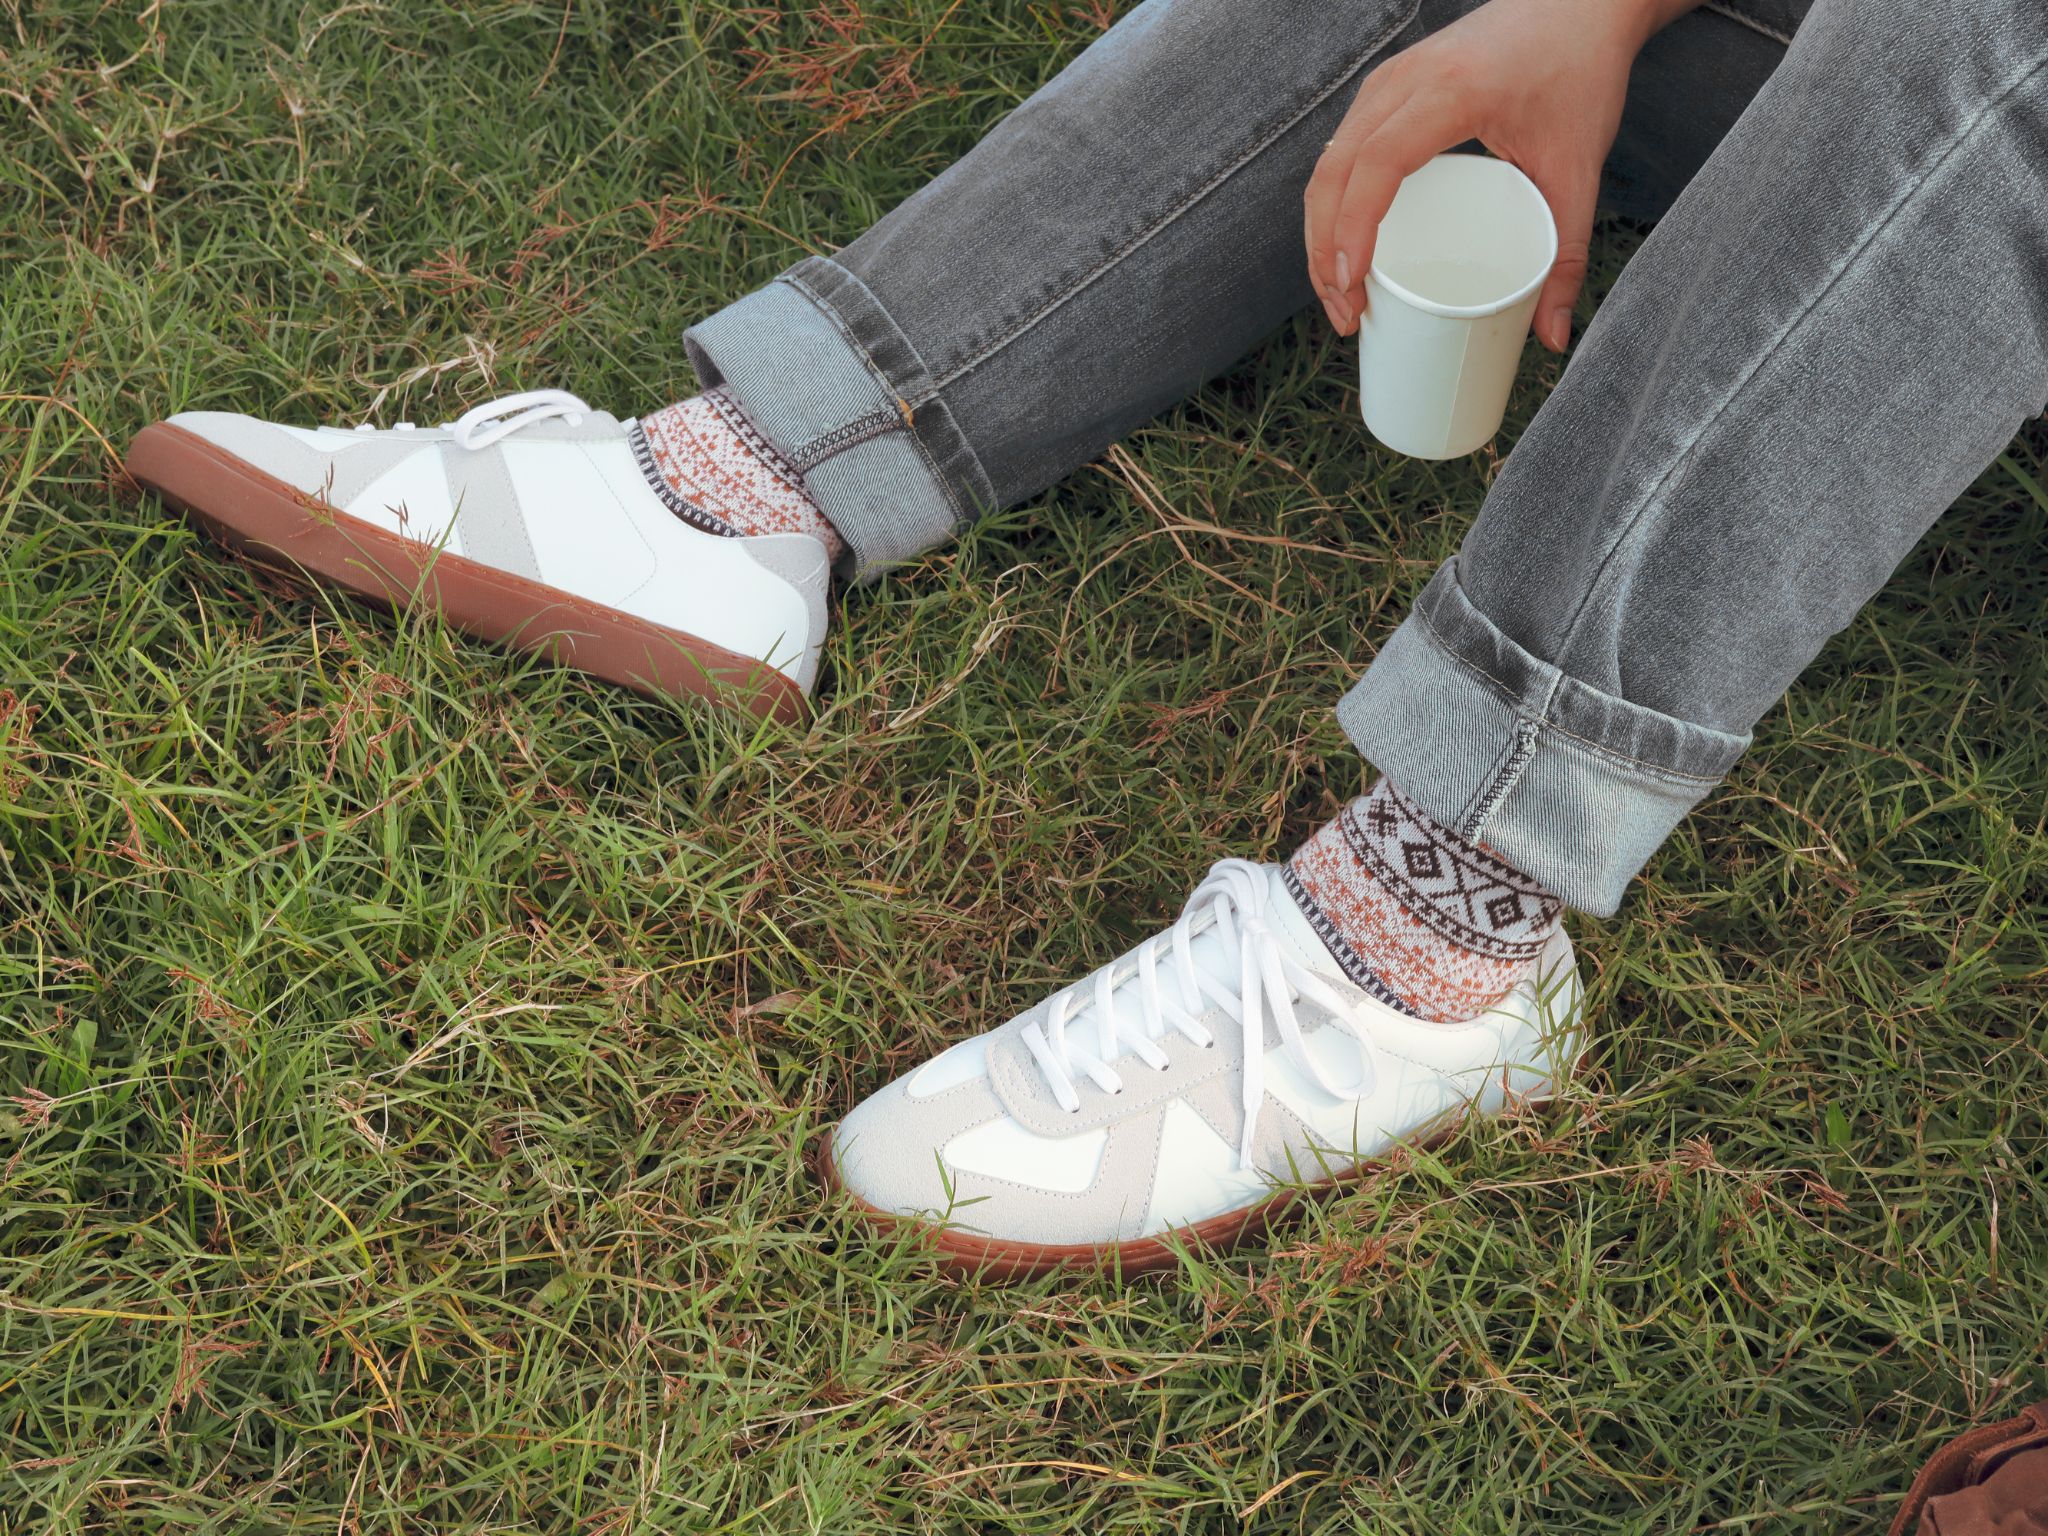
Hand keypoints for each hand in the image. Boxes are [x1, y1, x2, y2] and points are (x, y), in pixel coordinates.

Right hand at [1304, 0, 1694, 349]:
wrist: (1582, 5)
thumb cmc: (1580, 73)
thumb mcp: (1578, 168)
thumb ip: (1567, 254)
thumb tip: (1553, 339)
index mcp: (1451, 91)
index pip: (1377, 164)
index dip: (1352, 230)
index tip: (1351, 288)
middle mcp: (1405, 79)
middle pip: (1334, 172)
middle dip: (1326, 252)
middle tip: (1347, 316)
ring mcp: (1388, 79)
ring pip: (1328, 162)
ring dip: (1322, 232)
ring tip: (1343, 294)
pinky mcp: (1387, 87)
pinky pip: (1341, 149)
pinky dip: (1335, 203)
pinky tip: (1347, 247)